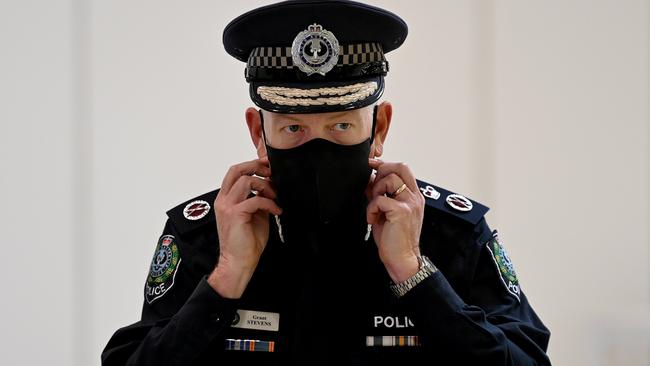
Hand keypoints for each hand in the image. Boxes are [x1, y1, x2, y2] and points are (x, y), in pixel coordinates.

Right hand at [208, 157, 281, 297]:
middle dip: (256, 166)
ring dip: (265, 186)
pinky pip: (256, 199)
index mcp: (226, 199)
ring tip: (274, 197)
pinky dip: (270, 203)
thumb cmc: (245, 242)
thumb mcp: (254, 214)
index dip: (251, 164)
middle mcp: (224, 200)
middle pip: (237, 170)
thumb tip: (270, 187)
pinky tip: (276, 210)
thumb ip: (258, 199)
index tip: (267, 166)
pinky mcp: (235, 214)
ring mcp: (227, 206)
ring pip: (247, 181)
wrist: (238, 261)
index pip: (235, 172)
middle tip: (270, 172)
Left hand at [367, 158, 424, 282]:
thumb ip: (380, 194)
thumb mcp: (386, 212)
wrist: (402, 259)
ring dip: (375, 191)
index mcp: (413, 195)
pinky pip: (380, 199)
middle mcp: (415, 196)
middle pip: (400, 166)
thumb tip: (368, 179)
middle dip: (382, 171)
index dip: (385, 164)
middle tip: (373, 187)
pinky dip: (371, 208)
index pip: (403, 168)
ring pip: (389, 180)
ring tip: (374, 207)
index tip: (371, 166)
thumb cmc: (394, 238)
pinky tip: (372, 219)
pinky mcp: (402, 211)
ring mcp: (410, 203)